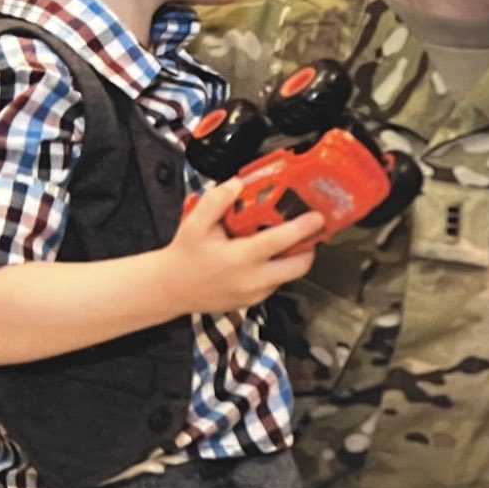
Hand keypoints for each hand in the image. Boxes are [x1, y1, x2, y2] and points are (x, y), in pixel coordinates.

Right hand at [161, 178, 324, 313]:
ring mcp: (255, 294)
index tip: (318, 217)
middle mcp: (252, 280)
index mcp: (240, 258)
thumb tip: (237, 184)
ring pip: (289, 276)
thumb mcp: (194, 223)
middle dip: (309, 248)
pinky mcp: (253, 303)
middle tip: (309, 230)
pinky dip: (279, 269)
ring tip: (289, 239)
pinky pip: (276, 284)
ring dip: (295, 258)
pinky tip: (268, 255)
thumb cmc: (185, 254)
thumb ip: (216, 201)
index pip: (280, 242)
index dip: (302, 229)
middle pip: (298, 266)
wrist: (170, 289)